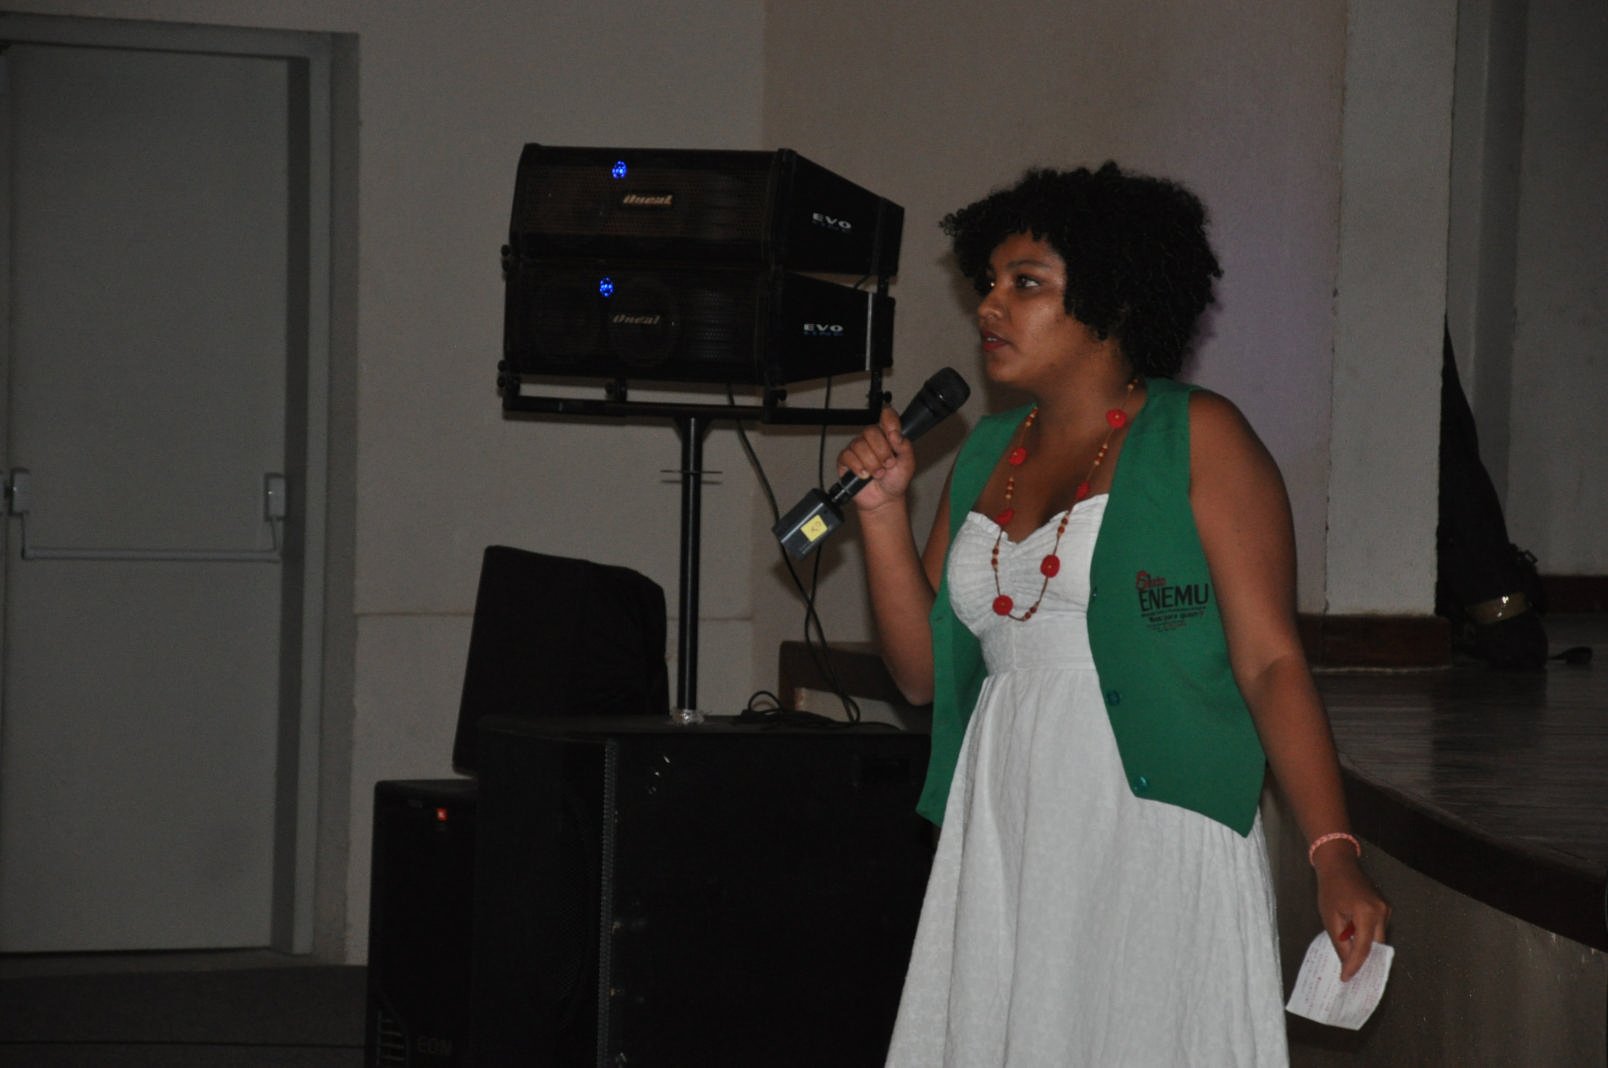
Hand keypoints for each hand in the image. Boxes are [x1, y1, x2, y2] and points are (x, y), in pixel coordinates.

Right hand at [836, 406, 915, 513]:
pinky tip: (865, 475)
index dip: (889, 421)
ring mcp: (858, 448)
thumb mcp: (908, 464)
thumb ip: (905, 447)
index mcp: (888, 435)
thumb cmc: (895, 480)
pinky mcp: (846, 459)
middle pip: (871, 431)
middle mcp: (872, 439)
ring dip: (872, 463)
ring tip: (878, 474)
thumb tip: (896, 435)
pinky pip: (848, 456)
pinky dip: (858, 467)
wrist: (883, 499)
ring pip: (859, 445)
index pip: (887, 416)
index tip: (893, 434)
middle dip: (882, 451)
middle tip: (888, 464)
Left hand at [1313, 850, 1390, 980]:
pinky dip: (1367, 937)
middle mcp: (1381, 911)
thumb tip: (1346, 962)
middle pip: (1375, 946)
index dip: (1355, 965)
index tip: (1347, 978)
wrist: (1339, 865)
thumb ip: (1340, 942)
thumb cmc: (1331, 888)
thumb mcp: (1330, 917)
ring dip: (1365, 947)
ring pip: (1378, 939)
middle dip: (1363, 960)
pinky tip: (1355, 942)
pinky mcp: (1385, 908)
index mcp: (1366, 912)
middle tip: (1350, 975)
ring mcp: (1385, 909)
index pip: (1363, 948)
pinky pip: (1378, 929)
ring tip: (1349, 960)